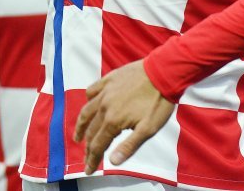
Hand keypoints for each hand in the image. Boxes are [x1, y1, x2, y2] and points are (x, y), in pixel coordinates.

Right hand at [73, 60, 174, 174]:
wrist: (164, 72)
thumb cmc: (158, 102)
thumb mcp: (148, 129)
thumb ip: (129, 146)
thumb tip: (112, 162)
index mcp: (113, 120)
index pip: (97, 145)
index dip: (92, 159)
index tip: (88, 170)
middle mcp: (104, 106)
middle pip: (91, 130)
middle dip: (88, 147)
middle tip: (86, 157)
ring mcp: (105, 91)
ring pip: (87, 111)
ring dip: (81, 126)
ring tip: (78, 136)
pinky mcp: (109, 79)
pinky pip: (92, 90)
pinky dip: (89, 100)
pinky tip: (90, 104)